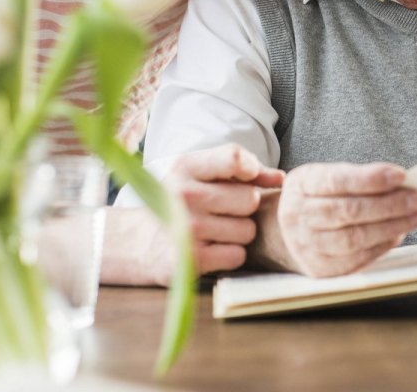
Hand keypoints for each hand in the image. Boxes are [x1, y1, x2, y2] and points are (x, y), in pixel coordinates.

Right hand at [163, 144, 283, 274]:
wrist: (135, 243)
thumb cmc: (179, 203)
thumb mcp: (200, 176)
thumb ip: (242, 172)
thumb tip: (280, 178)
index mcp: (186, 167)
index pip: (235, 157)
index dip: (252, 169)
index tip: (247, 178)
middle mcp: (184, 195)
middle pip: (251, 199)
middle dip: (244, 209)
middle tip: (223, 213)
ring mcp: (187, 228)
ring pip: (248, 230)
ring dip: (238, 234)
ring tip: (215, 232)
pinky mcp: (190, 259)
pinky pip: (238, 255)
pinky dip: (230, 255)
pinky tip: (211, 250)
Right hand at [264, 162, 416, 277]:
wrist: (281, 231)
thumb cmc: (315, 198)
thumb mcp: (325, 177)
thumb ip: (358, 177)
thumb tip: (401, 184)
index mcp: (302, 185)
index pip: (338, 181)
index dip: (370, 179)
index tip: (401, 175)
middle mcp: (298, 215)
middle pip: (348, 211)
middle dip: (389, 205)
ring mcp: (306, 245)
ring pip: (354, 238)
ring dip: (391, 227)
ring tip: (416, 216)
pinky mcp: (319, 268)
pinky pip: (356, 259)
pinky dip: (381, 246)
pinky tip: (398, 234)